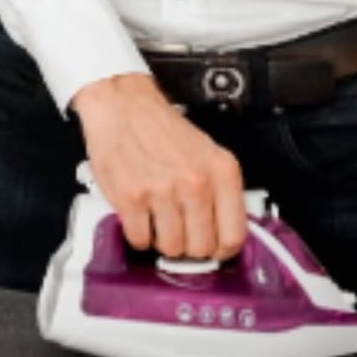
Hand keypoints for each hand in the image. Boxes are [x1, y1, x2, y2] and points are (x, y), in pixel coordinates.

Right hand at [73, 73, 245, 259]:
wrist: (123, 105)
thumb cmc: (161, 129)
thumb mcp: (206, 152)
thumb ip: (219, 191)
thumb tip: (223, 232)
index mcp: (221, 171)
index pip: (234, 236)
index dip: (220, 250)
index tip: (211, 249)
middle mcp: (195, 183)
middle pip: (201, 248)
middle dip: (188, 247)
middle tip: (179, 232)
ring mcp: (162, 192)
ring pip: (171, 248)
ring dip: (162, 240)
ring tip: (157, 219)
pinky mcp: (131, 198)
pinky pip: (140, 239)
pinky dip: (138, 234)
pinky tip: (139, 215)